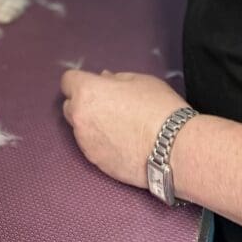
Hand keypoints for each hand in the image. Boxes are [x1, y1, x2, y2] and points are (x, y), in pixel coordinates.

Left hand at [60, 70, 188, 187]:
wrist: (173, 148)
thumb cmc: (158, 107)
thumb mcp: (139, 80)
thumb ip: (115, 79)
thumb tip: (103, 79)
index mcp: (87, 92)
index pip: (68, 81)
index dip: (81, 81)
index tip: (95, 86)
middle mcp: (79, 117)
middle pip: (70, 106)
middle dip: (83, 103)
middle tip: (107, 106)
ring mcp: (85, 142)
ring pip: (80, 128)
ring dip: (91, 124)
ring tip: (118, 127)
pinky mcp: (95, 162)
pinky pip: (92, 147)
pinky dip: (101, 143)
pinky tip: (122, 144)